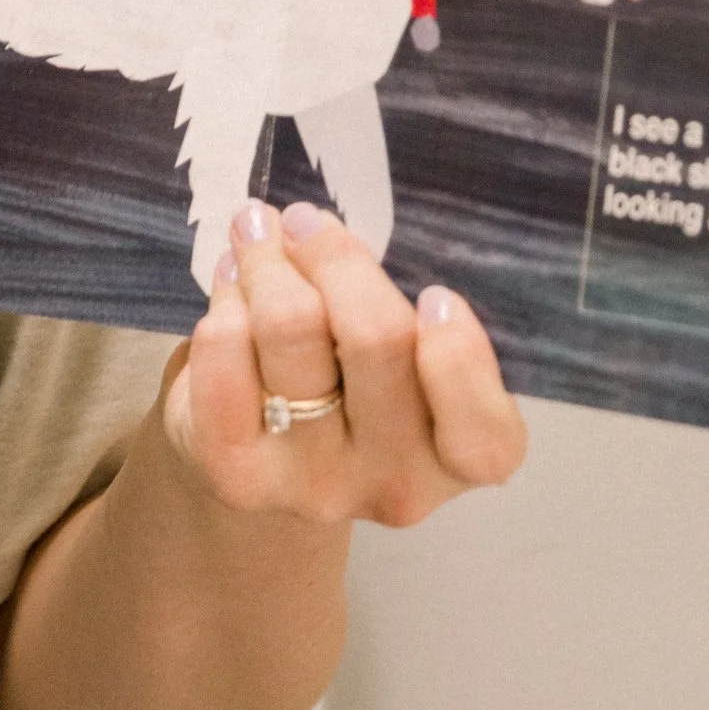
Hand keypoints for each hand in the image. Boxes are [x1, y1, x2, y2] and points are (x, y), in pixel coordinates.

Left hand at [163, 198, 525, 526]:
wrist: (261, 460)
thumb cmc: (354, 387)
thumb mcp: (407, 359)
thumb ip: (400, 311)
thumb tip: (323, 232)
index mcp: (462, 458)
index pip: (483, 433)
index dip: (460, 356)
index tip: (433, 295)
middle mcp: (398, 486)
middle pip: (376, 340)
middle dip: (334, 257)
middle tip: (303, 222)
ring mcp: (317, 487)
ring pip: (292, 332)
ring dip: (267, 265)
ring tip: (256, 235)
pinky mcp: (239, 477)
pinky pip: (225, 360)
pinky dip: (225, 305)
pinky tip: (230, 289)